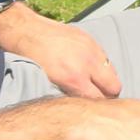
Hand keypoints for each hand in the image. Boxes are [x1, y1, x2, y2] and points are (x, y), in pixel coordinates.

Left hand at [0, 7, 121, 99]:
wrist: (25, 30)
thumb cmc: (29, 59)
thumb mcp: (46, 83)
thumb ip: (68, 93)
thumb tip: (81, 104)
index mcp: (73, 78)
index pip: (100, 100)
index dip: (97, 107)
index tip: (93, 110)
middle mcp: (87, 63)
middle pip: (114, 86)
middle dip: (108, 94)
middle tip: (97, 96)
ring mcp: (91, 49)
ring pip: (112, 71)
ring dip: (106, 79)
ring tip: (94, 82)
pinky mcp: (90, 39)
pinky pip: (104, 57)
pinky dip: (100, 65)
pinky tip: (88, 67)